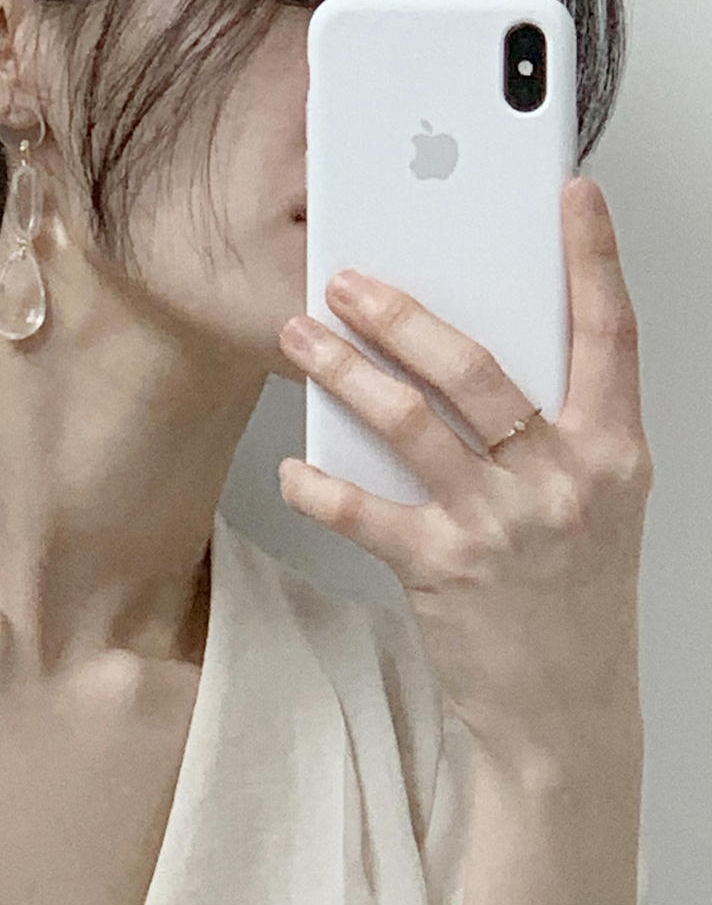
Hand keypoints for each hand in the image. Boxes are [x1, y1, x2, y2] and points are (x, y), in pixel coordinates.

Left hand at [274, 174, 651, 772]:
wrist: (563, 709)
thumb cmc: (570, 599)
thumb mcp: (593, 505)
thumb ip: (555, 432)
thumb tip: (471, 357)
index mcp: (613, 452)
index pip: (611, 334)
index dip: (593, 258)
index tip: (571, 194)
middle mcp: (563, 479)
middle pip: (477, 367)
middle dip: (404, 312)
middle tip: (349, 278)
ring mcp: (502, 523)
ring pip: (411, 421)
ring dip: (344, 372)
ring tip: (300, 338)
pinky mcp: (444, 569)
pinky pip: (362, 511)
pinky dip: (316, 485)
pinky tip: (290, 468)